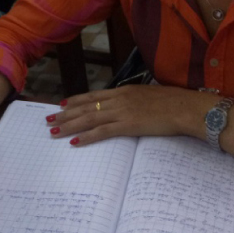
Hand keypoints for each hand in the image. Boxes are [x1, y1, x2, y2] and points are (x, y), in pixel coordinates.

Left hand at [46, 85, 217, 145]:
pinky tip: (74, 141)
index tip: (61, 105)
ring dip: (69, 125)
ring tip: (54, 131)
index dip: (75, 101)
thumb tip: (127, 105)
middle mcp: (118, 99)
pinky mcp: (127, 125)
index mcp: (123, 91)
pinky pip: (101, 132)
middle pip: (85, 107)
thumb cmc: (172, 102)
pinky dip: (86, 137)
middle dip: (65, 114)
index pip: (93, 96)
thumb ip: (134, 100)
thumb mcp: (148, 95)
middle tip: (49, 120)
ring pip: (88, 119)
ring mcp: (121, 112)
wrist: (184, 106)